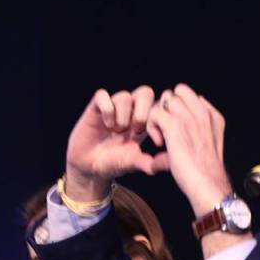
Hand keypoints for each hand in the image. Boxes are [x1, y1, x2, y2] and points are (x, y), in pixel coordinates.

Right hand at [64, 86, 168, 200]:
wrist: (89, 168)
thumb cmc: (113, 163)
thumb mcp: (134, 163)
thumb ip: (152, 163)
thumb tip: (171, 163)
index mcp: (143, 121)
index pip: (158, 105)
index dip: (159, 120)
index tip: (156, 141)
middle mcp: (129, 111)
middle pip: (145, 92)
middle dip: (142, 113)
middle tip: (136, 131)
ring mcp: (112, 108)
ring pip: (125, 96)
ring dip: (123, 115)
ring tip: (117, 131)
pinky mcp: (94, 108)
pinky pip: (102, 95)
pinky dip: (107, 109)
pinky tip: (106, 124)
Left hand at [146, 84, 232, 215]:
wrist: (208, 184)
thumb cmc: (207, 171)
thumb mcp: (210, 145)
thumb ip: (198, 132)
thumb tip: (178, 128)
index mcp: (212, 116)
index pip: (191, 96)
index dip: (180, 109)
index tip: (178, 127)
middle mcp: (202, 112)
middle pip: (177, 92)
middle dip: (168, 108)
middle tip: (166, 129)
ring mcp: (188, 117)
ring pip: (165, 100)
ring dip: (159, 117)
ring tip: (162, 136)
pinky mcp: (175, 126)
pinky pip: (155, 113)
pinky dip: (152, 127)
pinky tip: (160, 143)